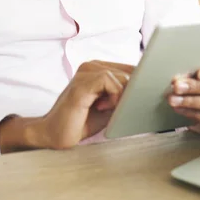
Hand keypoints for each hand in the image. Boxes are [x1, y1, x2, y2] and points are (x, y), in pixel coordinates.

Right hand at [0, 60, 133, 152]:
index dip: (140, 81)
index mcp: (97, 68)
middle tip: (121, 107)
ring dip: (121, 95)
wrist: (54, 134)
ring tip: (107, 108)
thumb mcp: (110, 107)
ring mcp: (84, 72)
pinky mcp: (81, 84)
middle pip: (128, 70)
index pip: (129, 67)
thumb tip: (145, 90)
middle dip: (132, 90)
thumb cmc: (81, 121)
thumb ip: (124, 95)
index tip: (143, 96)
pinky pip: (107, 80)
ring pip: (120, 75)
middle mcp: (91, 65)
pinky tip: (104, 107)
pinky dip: (113, 95)